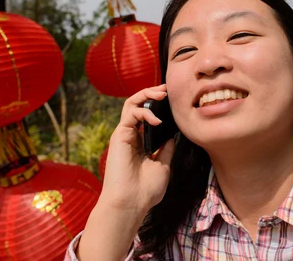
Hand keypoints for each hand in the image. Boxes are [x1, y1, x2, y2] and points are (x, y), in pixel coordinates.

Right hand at [99, 84, 174, 213]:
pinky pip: (131, 114)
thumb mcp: (163, 166)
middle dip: (151, 94)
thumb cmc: (146, 190)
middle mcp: (130, 135)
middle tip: (166, 89)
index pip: (147, 116)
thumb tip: (173, 136)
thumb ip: (166, 149)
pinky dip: (145, 113)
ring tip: (162, 94)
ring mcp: (124, 134)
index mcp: (140, 142)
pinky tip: (157, 120)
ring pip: (131, 104)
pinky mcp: (119, 135)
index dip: (158, 105)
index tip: (172, 100)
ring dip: (146, 95)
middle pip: (137, 105)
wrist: (131, 203)